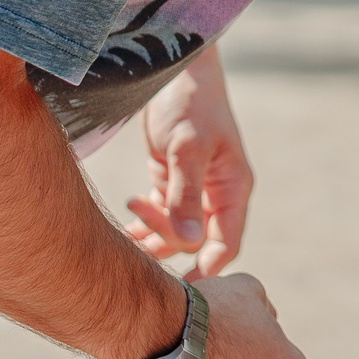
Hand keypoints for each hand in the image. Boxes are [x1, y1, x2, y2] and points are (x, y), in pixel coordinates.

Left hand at [125, 51, 250, 277]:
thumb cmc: (189, 103)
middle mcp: (216, 194)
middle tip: (137, 246)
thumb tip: (191, 245)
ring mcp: (194, 188)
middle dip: (169, 248)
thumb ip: (185, 197)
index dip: (207, 270)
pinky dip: (144, 223)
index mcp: (233, 188)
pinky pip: (162, 215)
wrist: (174, 67)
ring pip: (176, 232)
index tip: (181, 290)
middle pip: (197, 242)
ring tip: (129, 218)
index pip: (226, 244)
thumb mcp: (186, 149)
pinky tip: (126, 216)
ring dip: (153, 235)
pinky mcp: (172, 180)